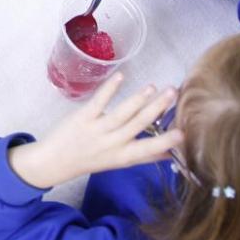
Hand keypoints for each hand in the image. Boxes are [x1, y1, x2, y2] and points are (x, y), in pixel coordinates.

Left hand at [7, 76, 181, 189]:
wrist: (55, 161)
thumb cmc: (91, 160)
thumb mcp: (119, 163)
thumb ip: (143, 157)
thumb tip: (170, 154)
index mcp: (122, 157)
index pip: (148, 150)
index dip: (165, 142)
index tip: (183, 133)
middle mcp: (112, 143)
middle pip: (138, 124)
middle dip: (156, 108)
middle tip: (173, 93)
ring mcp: (97, 129)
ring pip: (122, 113)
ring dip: (138, 99)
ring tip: (153, 86)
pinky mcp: (83, 117)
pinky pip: (99, 102)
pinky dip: (109, 88)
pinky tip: (121, 76)